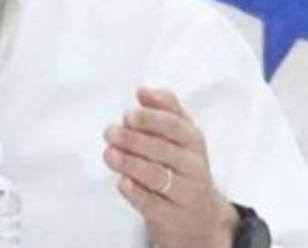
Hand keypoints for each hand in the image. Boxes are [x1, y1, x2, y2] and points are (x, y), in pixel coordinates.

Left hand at [103, 87, 238, 247]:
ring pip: (157, 176)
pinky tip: (122, 182)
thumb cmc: (182, 165)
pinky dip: (137, 193)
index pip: (174, 126)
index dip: (150, 119)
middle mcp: (193, 166)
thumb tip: (143, 90)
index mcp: (193, 141)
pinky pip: (154, 204)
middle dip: (134, 140)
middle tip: (109, 132)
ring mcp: (185, 193)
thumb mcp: (181, 135)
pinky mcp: (173, 217)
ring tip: (109, 154)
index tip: (127, 115)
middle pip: (163, 150)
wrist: (198, 216)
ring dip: (130, 163)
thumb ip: (165, 109)